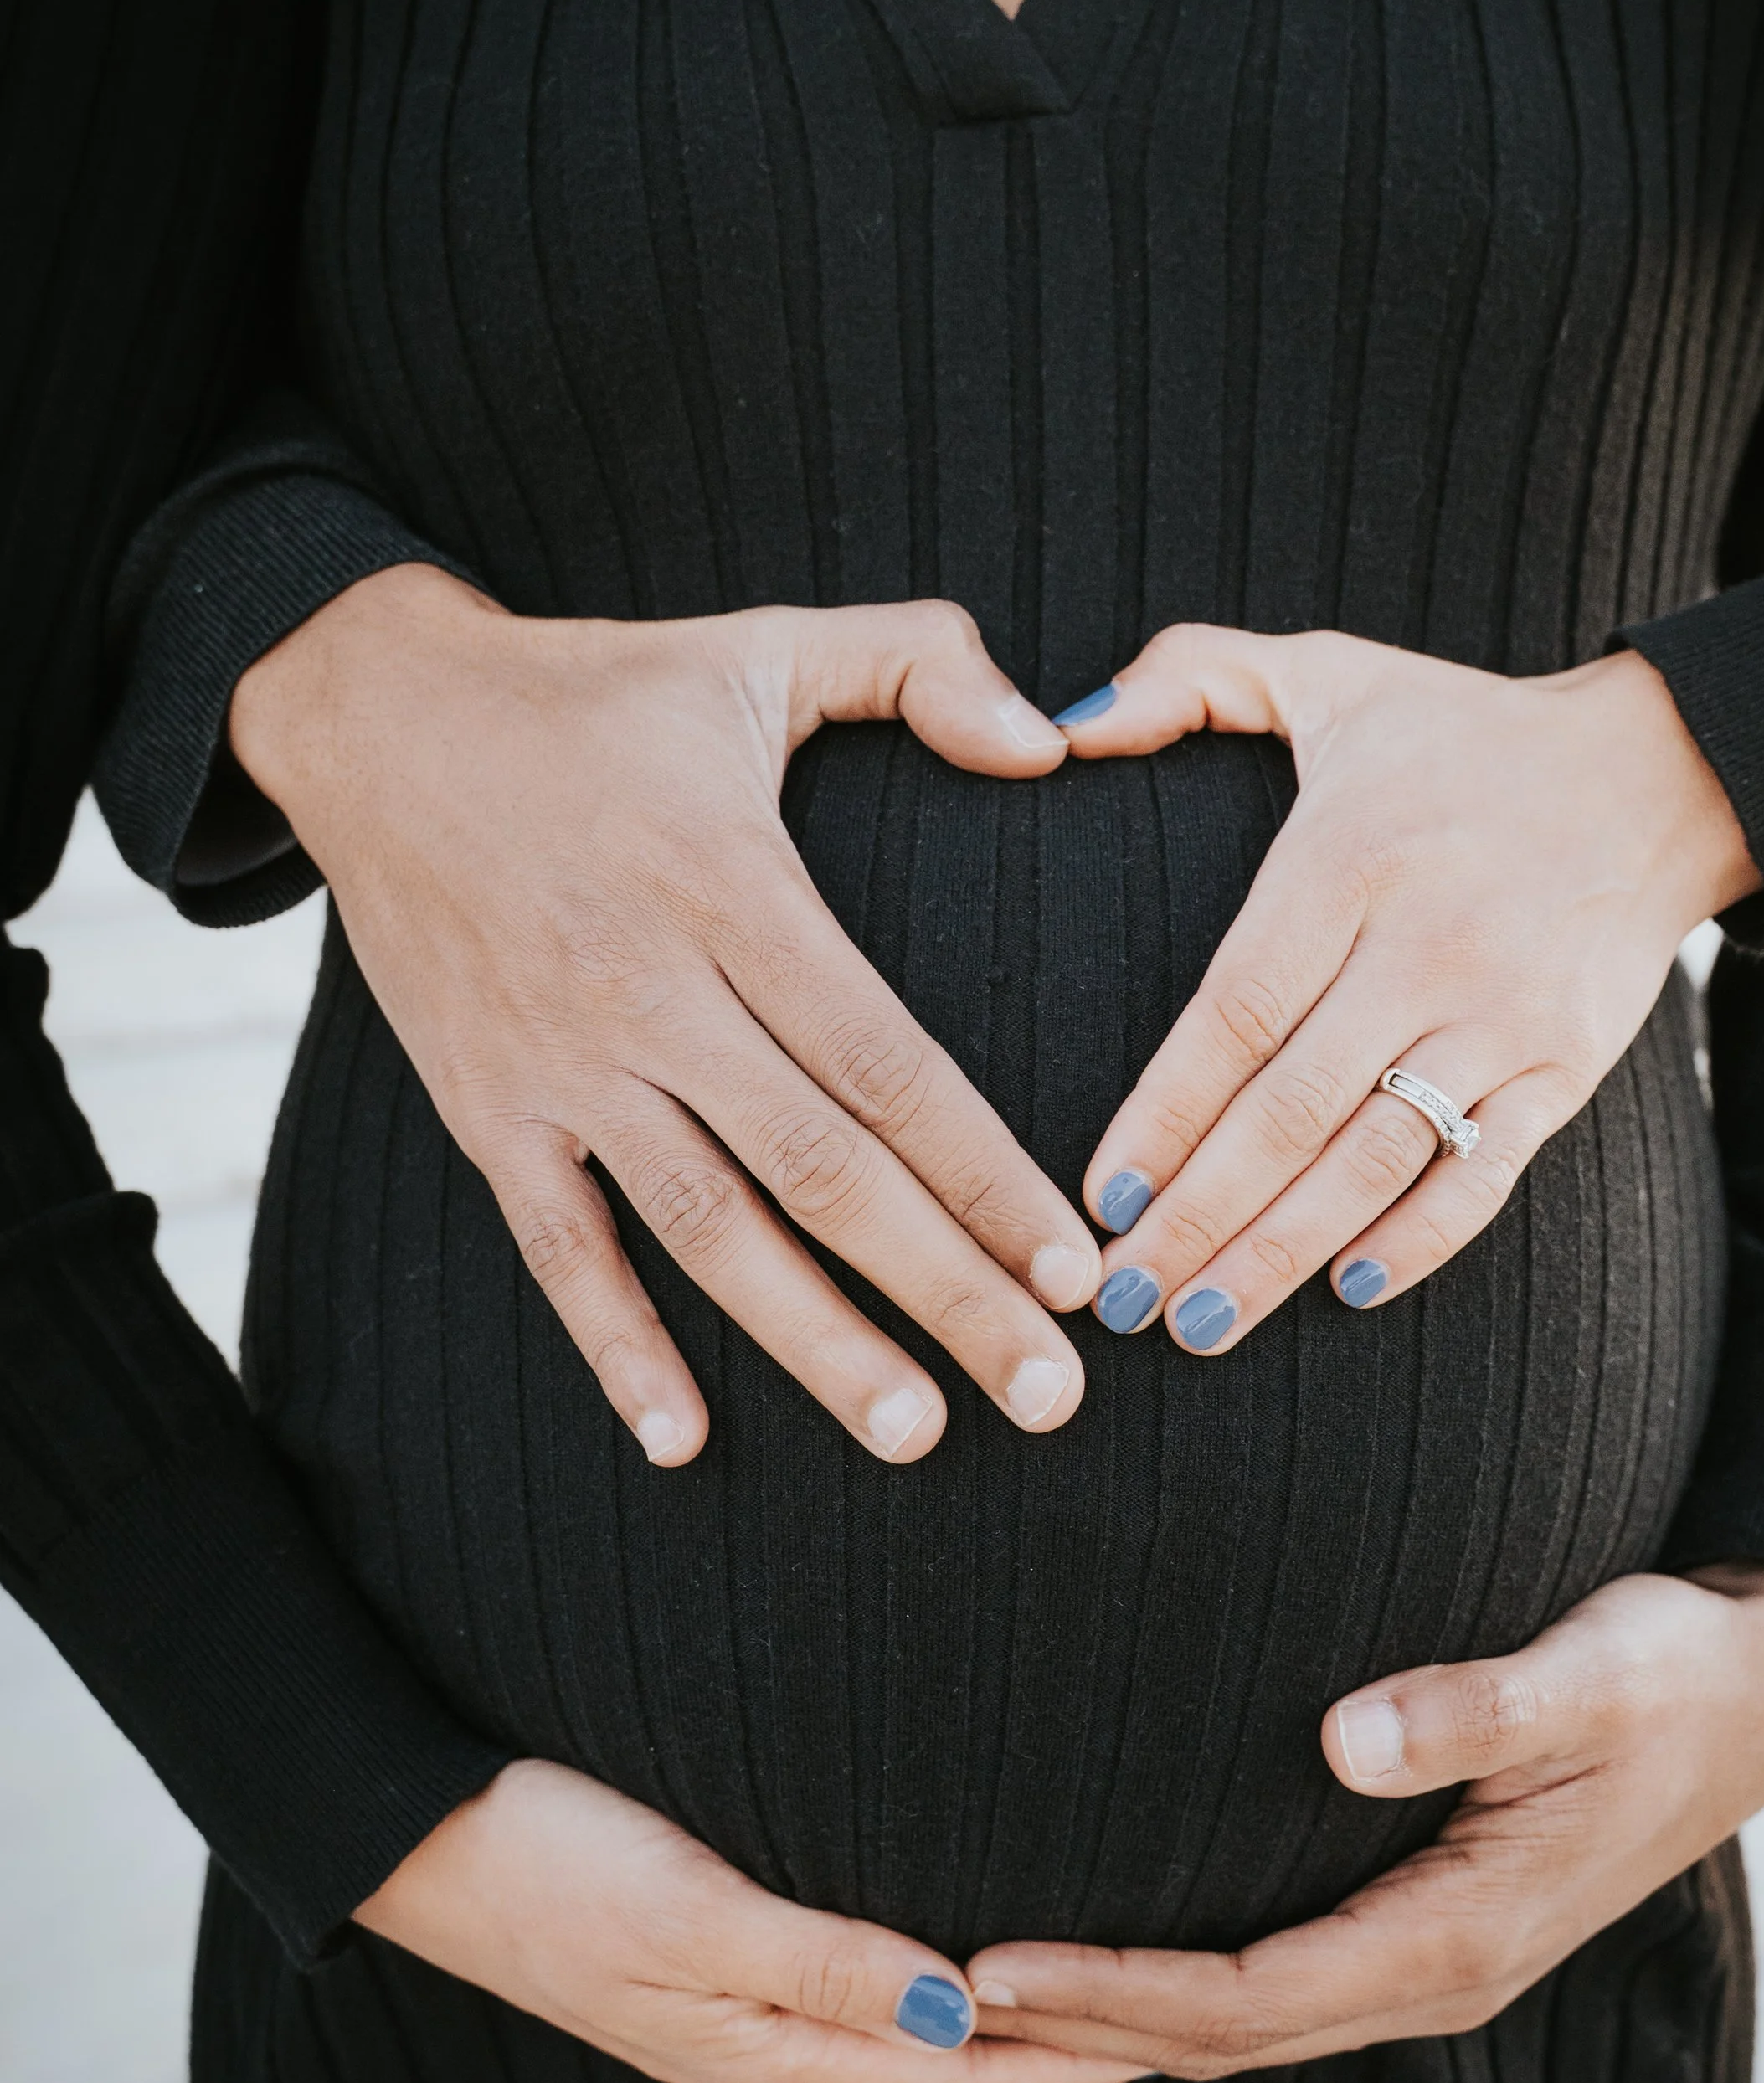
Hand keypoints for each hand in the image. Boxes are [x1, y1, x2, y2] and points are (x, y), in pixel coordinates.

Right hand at [231, 569, 1100, 1465]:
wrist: (372, 717)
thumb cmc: (595, 692)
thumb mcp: (761, 643)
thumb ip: (920, 661)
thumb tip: (1051, 737)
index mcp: (733, 888)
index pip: (887, 1062)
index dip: (985, 1174)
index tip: (1072, 1265)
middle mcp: (650, 991)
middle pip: (824, 1170)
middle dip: (945, 1290)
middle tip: (1048, 1395)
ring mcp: (564, 1062)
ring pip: (708, 1231)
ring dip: (814, 1343)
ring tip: (914, 1433)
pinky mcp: (489, 1108)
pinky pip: (560, 1249)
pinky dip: (617, 1346)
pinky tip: (682, 1439)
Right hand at [355, 1758, 1149, 2082]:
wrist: (414, 1834)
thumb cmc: (547, 1863)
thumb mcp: (688, 1913)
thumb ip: (824, 1963)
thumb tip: (965, 2009)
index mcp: (772, 2055)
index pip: (964, 2073)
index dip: (1075, 2059)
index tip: (1182, 2037)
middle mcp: (770, 2050)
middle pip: (952, 2066)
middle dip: (1065, 2054)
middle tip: (1180, 2022)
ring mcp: (739, 2009)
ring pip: (911, 2030)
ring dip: (1008, 2022)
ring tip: (1106, 1991)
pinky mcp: (717, 1956)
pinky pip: (864, 1986)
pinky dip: (939, 1980)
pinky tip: (970, 1947)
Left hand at [966, 1565, 1763, 2073]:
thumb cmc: (1675, 1671)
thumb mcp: (1594, 1670)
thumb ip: (1474, 1705)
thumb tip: (1344, 1738)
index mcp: (1461, 1936)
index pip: (1245, 1996)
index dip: (1112, 1994)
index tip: (985, 1969)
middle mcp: (1433, 1973)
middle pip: (1220, 2038)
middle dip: (1074, 2034)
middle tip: (923, 2012)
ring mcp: (1426, 1959)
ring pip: (1238, 2025)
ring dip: (1110, 2026)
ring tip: (969, 2008)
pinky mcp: (1418, 1922)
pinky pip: (1267, 1984)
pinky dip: (1167, 1990)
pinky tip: (1094, 1958)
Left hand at [1055, 631, 1756, 1347]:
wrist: (1661, 771)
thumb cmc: (1462, 734)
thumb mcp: (1328, 673)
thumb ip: (1190, 675)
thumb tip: (1059, 719)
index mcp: (1350, 859)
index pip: (1236, 1013)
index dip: (1165, 1114)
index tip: (1100, 1194)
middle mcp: (1427, 945)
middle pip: (1292, 1109)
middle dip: (1199, 1217)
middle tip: (1125, 1301)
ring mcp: (1504, 1014)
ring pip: (1377, 1159)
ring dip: (1284, 1253)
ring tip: (1202, 1326)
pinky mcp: (1567, 1065)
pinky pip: (1485, 1173)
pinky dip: (1421, 1239)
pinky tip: (1347, 1290)